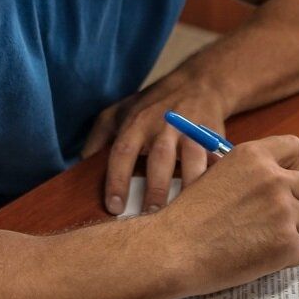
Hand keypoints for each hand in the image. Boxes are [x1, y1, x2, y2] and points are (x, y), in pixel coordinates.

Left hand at [82, 73, 229, 214]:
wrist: (199, 83)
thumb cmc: (153, 105)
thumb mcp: (119, 111)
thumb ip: (98, 137)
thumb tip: (80, 167)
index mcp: (136, 122)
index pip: (122, 152)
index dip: (117, 180)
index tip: (115, 208)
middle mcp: (164, 125)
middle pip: (160, 158)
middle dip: (155, 188)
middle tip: (151, 216)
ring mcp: (192, 129)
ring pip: (193, 158)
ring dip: (189, 185)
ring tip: (185, 211)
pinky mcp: (215, 135)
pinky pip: (218, 158)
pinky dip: (217, 176)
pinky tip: (215, 195)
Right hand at [154, 135, 298, 296]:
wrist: (173, 249)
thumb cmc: (190, 216)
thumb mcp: (218, 173)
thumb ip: (251, 172)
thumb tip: (282, 181)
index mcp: (255, 155)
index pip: (295, 148)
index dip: (293, 168)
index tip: (283, 184)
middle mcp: (274, 178)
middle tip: (278, 218)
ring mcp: (283, 211)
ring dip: (294, 232)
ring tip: (264, 239)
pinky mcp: (286, 243)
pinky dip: (285, 258)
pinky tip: (259, 256)